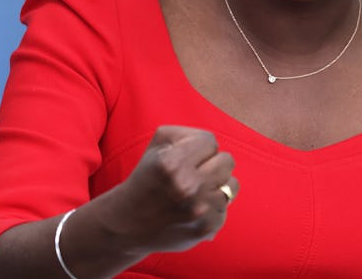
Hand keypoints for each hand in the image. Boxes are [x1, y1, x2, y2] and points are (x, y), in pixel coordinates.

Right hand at [103, 125, 238, 254]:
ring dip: (217, 185)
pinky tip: (196, 209)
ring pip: (231, 184)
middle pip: (227, 161)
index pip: (210, 141)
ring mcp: (198, 209)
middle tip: (195, 173)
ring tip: (198, 191)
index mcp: (171, 163)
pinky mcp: (206, 227)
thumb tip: (211, 143)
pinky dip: (214, 207)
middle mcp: (186, 186)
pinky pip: (226, 207)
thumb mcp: (155, 146)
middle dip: (212, 163)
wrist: (129, 223)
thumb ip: (184, 134)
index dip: (201, 148)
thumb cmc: (146, 178)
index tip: (189, 157)